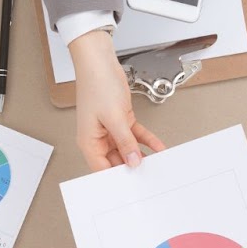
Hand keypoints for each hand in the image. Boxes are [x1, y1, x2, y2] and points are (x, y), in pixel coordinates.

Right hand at [70, 29, 164, 171]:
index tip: (130, 185)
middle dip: (132, 167)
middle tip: (147, 175)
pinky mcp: (121, 121)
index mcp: (88, 141)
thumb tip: (133, 160)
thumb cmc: (96, 85)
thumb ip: (125, 141)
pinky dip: (147, 141)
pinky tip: (158, 147)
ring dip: (142, 154)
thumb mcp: (114, 118)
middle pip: (116, 160)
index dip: (115, 178)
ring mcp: (110, 130)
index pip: (101, 168)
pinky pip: (135, 136)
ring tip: (156, 163)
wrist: (100, 62)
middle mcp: (98, 138)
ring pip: (128, 149)